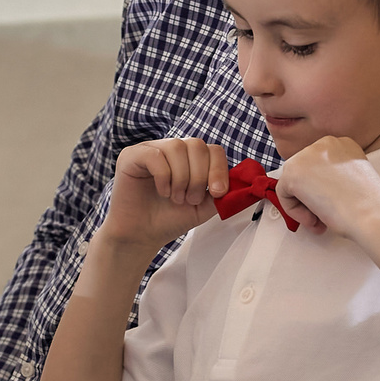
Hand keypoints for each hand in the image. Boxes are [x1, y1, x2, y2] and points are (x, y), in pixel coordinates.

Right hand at [99, 139, 232, 251]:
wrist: (142, 236)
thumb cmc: (169, 219)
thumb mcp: (204, 207)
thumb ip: (223, 194)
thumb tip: (248, 184)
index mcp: (189, 159)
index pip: (212, 149)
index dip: (219, 169)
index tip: (218, 192)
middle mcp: (171, 149)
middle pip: (197, 145)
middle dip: (200, 176)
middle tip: (190, 199)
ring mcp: (150, 149)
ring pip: (177, 147)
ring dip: (182, 178)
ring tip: (176, 198)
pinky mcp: (131, 156)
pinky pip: (156, 156)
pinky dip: (164, 176)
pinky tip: (162, 191)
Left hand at [270, 136, 379, 237]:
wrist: (371, 213)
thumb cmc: (369, 204)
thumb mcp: (353, 179)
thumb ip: (333, 177)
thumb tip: (317, 189)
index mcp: (341, 143)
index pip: (317, 165)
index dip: (321, 189)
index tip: (331, 203)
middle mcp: (323, 144)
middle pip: (303, 173)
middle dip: (310, 197)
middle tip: (323, 215)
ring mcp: (306, 155)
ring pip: (292, 183)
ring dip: (304, 206)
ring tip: (321, 219)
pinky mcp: (293, 172)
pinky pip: (284, 194)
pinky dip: (295, 211)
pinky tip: (315, 219)